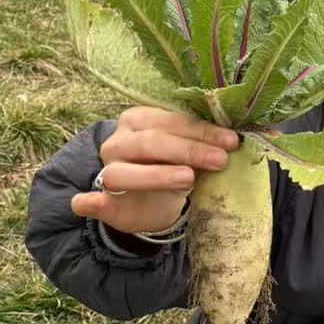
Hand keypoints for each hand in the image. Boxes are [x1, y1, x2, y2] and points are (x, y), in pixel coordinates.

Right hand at [70, 107, 239, 235]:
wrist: (152, 202)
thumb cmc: (173, 167)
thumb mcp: (188, 153)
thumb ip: (203, 144)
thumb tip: (235, 142)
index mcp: (138, 120)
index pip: (171, 120)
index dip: (201, 131)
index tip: (231, 142)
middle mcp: (118, 141)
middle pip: (151, 142)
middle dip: (188, 150)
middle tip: (220, 160)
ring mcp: (106, 171)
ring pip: (123, 172)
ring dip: (156, 175)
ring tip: (188, 178)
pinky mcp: (103, 202)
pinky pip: (90, 201)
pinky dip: (89, 202)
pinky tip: (89, 203)